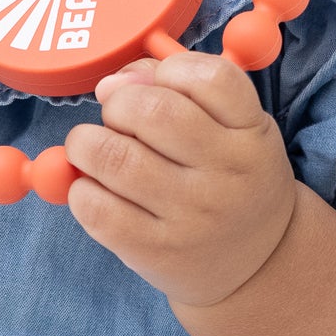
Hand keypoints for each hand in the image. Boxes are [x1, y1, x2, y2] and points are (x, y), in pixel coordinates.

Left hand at [65, 52, 299, 308]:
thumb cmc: (229, 179)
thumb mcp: (232, 128)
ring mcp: (191, 217)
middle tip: (118, 118)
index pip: (210, 77)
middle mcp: (227, 174)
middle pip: (152, 110)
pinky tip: (96, 187)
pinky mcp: (155, 251)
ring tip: (94, 149)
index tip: (155, 84)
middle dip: (118, 104)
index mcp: (251, 133)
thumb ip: (178, 88)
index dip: (169, 70)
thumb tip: (110, 84)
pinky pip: (94, 206)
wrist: (255, 266)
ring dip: (86, 142)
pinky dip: (80, 187)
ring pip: (113, 156)